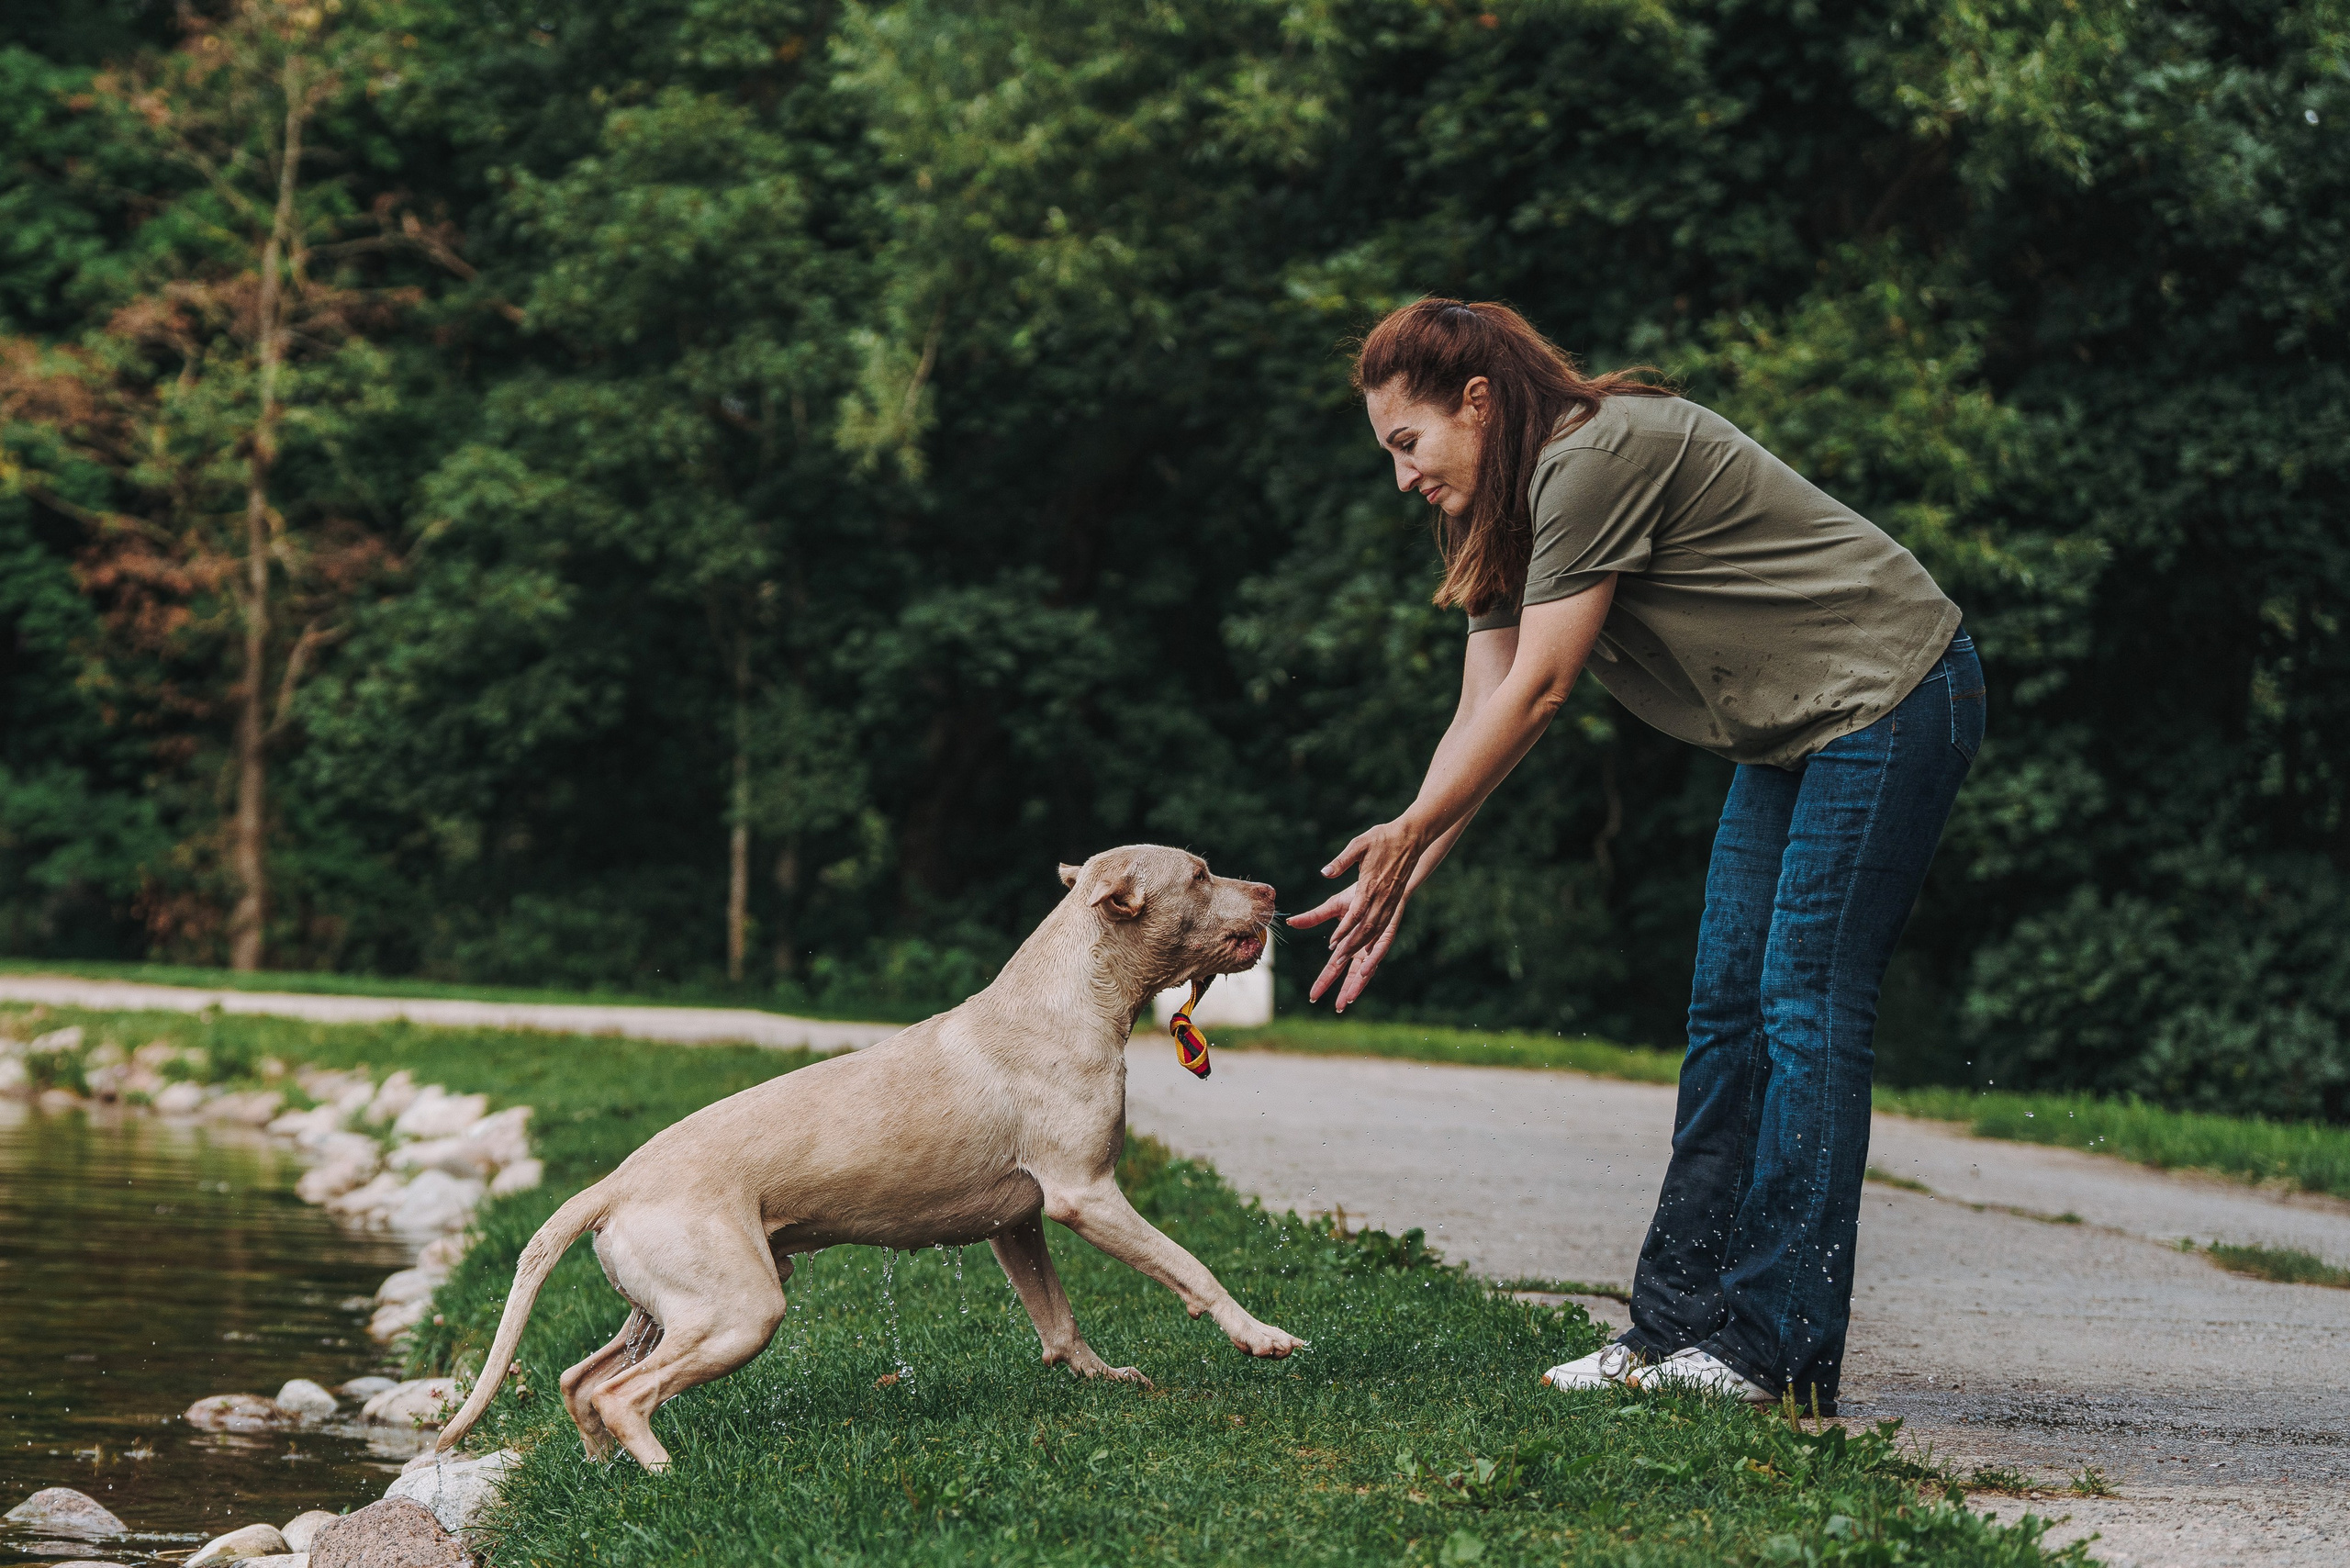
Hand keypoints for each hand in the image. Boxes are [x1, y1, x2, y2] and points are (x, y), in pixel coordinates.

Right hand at [1286, 883, 1409, 1011]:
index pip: (1334, 967)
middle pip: (1351, 975)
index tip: (1313, 996)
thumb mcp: (1332, 907)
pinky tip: (1365, 972)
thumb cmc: (1358, 894)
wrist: (1379, 881)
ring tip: (1350, 999)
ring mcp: (1374, 945)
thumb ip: (1314, 917)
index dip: (1324, 981)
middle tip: (1337, 1008)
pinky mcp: (1385, 936)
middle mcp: (1361, 949)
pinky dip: (1371, 963)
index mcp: (1348, 944)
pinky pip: (1378, 952)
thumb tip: (1290, 922)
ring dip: (1358, 984)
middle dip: (1344, 992)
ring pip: (1366, 970)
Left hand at [1317, 816, 1430, 963]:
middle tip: (1337, 961)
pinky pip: (1385, 925)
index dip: (1344, 929)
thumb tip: (1325, 872)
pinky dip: (1375, 939)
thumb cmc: (1383, 838)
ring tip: (1348, 959)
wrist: (1412, 837)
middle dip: (1352, 946)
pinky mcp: (1396, 901)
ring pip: (1377, 930)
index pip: (1356, 913)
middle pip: (1367, 928)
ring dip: (1362, 946)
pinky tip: (1367, 948)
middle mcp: (1383, 897)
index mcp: (1371, 884)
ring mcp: (1391, 901)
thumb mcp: (1359, 844)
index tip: (1333, 943)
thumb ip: (1342, 860)